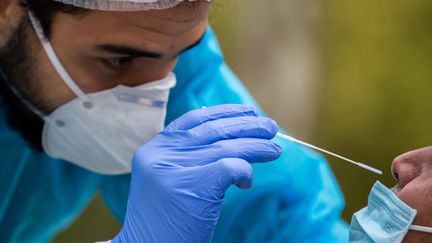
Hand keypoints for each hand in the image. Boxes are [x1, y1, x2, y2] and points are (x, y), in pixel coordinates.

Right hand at [113, 104, 280, 242]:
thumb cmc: (164, 220)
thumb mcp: (167, 180)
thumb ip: (188, 157)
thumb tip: (228, 136)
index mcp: (154, 150)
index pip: (194, 120)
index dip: (224, 112)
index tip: (247, 112)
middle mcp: (161, 155)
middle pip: (213, 131)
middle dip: (246, 126)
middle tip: (270, 126)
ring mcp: (175, 169)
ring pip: (226, 148)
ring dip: (256, 147)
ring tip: (274, 148)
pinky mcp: (193, 185)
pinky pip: (232, 167)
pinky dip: (245, 170)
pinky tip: (247, 181)